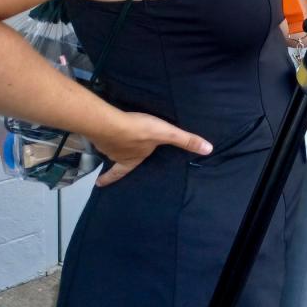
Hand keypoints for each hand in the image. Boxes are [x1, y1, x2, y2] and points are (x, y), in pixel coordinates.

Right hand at [91, 112, 212, 186]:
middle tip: (111, 158)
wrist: (111, 122)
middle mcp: (117, 154)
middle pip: (116, 158)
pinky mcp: (98, 131)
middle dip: (115, 158)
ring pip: (108, 146)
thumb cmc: (140, 131)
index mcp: (131, 159)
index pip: (121, 173)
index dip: (111, 179)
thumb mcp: (167, 134)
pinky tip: (103, 126)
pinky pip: (101, 133)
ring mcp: (105, 143)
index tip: (99, 184)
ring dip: (109, 143)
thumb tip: (208, 150)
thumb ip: (186, 141)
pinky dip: (102, 131)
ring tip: (110, 139)